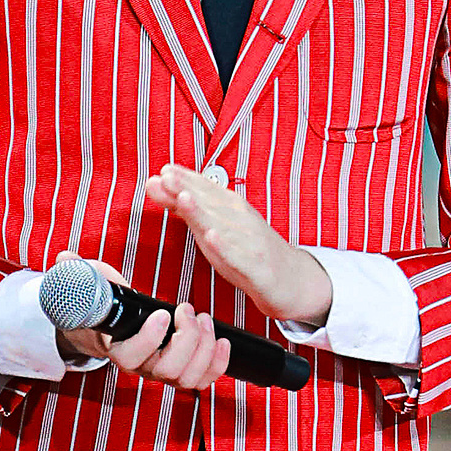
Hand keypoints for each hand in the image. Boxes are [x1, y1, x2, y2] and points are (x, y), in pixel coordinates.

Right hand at [55, 256, 230, 390]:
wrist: (113, 325)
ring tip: (205, 319)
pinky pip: (203, 378)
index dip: (150, 339)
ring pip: (187, 378)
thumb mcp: (90, 285)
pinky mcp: (182, 369)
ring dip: (203, 348)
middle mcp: (141, 366)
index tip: (163, 314)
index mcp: (117, 348)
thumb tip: (65, 257)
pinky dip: (218, 364)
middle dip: (186, 340)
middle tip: (188, 309)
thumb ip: (78, 272)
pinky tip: (222, 340)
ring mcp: (162, 371)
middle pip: (167, 371)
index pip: (131, 357)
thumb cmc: (104, 304)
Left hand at [144, 165, 332, 324]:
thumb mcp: (215, 226)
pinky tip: (212, 237)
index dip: (185, 179)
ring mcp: (250, 242)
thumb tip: (157, 184)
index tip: (164, 170)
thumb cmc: (248, 250)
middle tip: (166, 177)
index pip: (206, 189)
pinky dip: (225, 247)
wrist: (292, 280)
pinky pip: (239, 257)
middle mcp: (241, 220)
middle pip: (210, 203)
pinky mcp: (257, 267)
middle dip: (188, 189)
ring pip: (223, 225)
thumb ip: (186, 207)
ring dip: (202, 212)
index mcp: (231, 208)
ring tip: (183, 199)